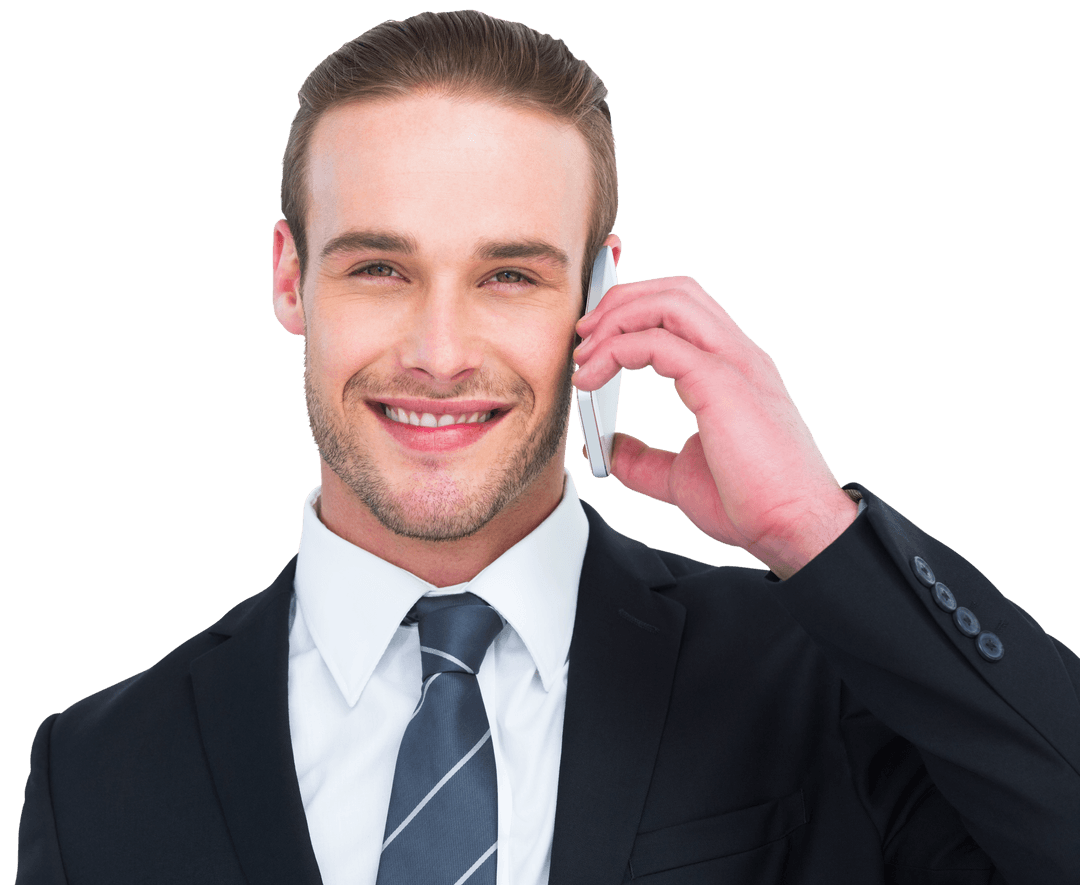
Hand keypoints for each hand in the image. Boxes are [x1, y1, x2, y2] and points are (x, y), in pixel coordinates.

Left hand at [572, 275, 857, 578]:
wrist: (794, 530)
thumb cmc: (752, 503)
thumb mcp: (679, 477)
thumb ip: (642, 458)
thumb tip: (606, 449)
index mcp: (733, 368)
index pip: (684, 308)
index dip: (635, 310)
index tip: (594, 341)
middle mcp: (737, 355)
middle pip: (676, 291)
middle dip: (621, 301)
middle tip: (582, 338)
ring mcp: (734, 364)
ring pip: (670, 302)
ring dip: (617, 318)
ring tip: (585, 355)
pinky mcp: (721, 384)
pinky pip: (660, 344)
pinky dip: (617, 350)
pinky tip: (592, 379)